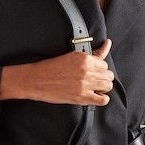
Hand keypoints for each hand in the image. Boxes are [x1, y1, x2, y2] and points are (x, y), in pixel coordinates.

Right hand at [0, 39, 114, 104]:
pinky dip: (101, 99)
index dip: (99, 69)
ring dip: (102, 87)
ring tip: (93, 88)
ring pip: (108, 86)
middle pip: (108, 74)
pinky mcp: (82, 97)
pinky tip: (94, 96)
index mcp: (84, 58)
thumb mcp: (72, 56)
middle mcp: (86, 70)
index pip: (104, 63)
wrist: (36, 80)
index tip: (93, 72)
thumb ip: (93, 53)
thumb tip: (107, 44)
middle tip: (92, 80)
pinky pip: (103, 100)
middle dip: (102, 78)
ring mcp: (85, 84)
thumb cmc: (51, 68)